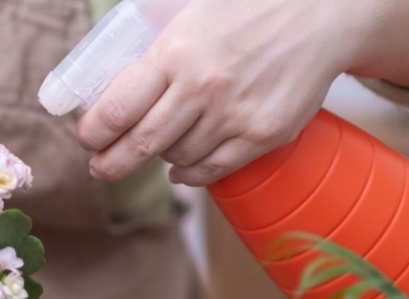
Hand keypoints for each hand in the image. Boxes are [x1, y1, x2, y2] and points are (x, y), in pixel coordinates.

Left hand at [76, 0, 368, 186]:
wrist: (322, 14)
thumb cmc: (249, 11)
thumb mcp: (190, 18)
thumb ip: (154, 53)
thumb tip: (108, 90)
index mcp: (175, 53)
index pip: (116, 109)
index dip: (93, 133)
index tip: (87, 139)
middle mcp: (202, 87)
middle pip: (140, 145)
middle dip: (111, 163)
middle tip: (100, 168)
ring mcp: (234, 115)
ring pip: (176, 158)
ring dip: (160, 157)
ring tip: (158, 146)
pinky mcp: (263, 135)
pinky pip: (212, 170)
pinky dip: (190, 173)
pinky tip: (181, 167)